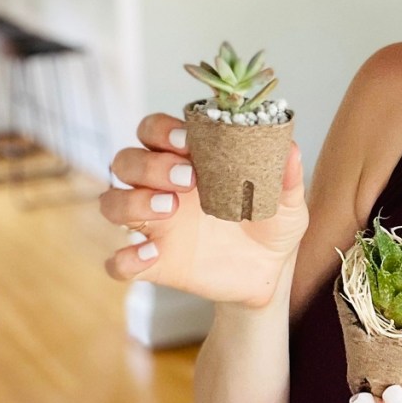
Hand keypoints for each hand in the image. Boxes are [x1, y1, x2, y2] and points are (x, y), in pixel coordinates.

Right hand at [100, 113, 309, 305]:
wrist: (271, 273)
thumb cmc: (273, 224)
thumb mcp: (288, 202)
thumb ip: (286, 176)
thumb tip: (289, 147)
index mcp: (191, 162)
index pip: (154, 131)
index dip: (161, 130)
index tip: (188, 141)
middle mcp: (164, 188)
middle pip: (126, 161)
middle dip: (147, 164)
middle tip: (186, 179)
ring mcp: (155, 226)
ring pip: (112, 203)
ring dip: (131, 201)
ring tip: (170, 209)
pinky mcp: (155, 264)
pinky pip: (118, 261)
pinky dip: (125, 258)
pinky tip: (152, 255)